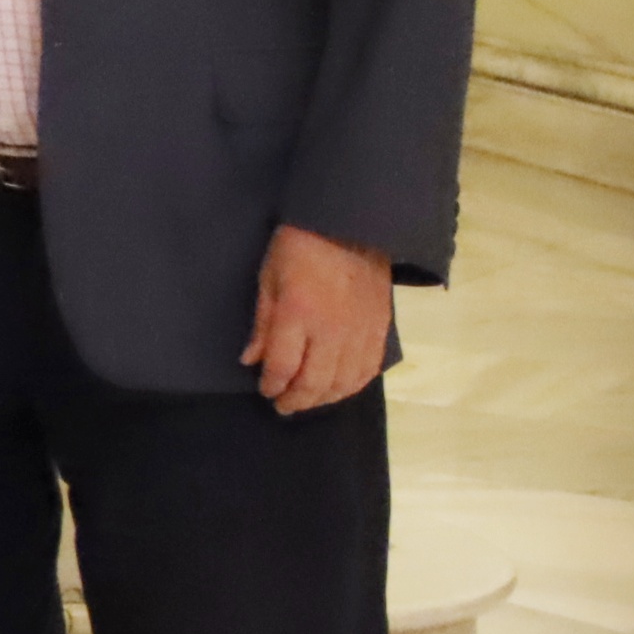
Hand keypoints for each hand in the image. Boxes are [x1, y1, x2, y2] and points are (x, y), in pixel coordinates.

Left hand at [241, 223, 394, 414]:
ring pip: (344, 382)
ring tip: (307, 400)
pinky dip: (353, 386)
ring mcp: (360, 332)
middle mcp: (331, 330)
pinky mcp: (381, 330)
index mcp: (298, 315)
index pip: (283, 367)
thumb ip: (263, 324)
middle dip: (296, 400)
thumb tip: (252, 361)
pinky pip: (369, 370)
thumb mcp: (268, 279)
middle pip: (315, 382)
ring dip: (323, 398)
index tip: (265, 390)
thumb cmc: (299, 248)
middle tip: (283, 406)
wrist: (352, 227)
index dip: (272, 385)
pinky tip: (339, 389)